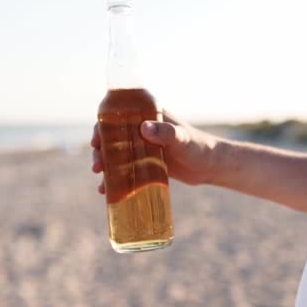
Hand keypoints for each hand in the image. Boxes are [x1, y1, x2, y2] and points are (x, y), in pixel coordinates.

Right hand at [91, 110, 218, 193]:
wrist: (210, 166)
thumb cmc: (198, 147)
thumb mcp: (181, 139)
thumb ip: (166, 133)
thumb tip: (144, 128)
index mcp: (148, 115)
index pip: (117, 116)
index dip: (102, 126)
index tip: (95, 141)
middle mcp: (142, 129)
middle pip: (112, 136)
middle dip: (100, 150)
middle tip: (97, 166)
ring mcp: (143, 146)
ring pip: (116, 153)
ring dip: (105, 165)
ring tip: (100, 179)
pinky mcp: (147, 163)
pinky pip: (126, 168)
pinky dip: (116, 178)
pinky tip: (106, 190)